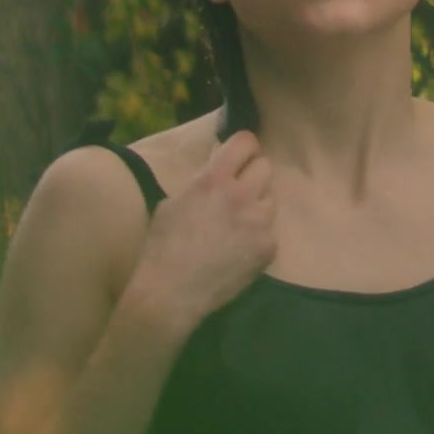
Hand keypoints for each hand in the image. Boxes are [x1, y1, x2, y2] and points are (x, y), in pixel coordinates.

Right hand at [127, 130, 276, 332]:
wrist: (172, 292)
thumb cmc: (163, 246)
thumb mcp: (173, 202)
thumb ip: (202, 183)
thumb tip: (217, 173)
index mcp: (214, 179)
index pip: (246, 141)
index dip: (244, 146)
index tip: (239, 156)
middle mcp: (242, 195)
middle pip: (266, 167)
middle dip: (253, 174)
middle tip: (239, 189)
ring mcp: (260, 223)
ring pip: (271, 200)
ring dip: (257, 206)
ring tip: (238, 224)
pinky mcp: (269, 248)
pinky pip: (270, 231)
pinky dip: (258, 237)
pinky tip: (239, 250)